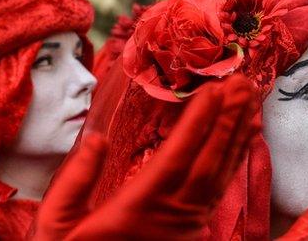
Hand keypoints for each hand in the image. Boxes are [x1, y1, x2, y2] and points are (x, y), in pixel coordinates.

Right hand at [33, 73, 260, 240]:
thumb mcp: (56, 226)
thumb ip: (74, 182)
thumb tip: (97, 141)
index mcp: (138, 208)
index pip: (176, 156)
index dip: (197, 122)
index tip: (213, 90)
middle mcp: (171, 215)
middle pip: (209, 160)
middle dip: (228, 118)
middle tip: (243, 82)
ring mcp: (187, 224)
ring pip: (220, 173)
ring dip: (238, 134)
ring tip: (251, 101)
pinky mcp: (192, 229)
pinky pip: (220, 188)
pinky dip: (235, 158)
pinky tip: (246, 137)